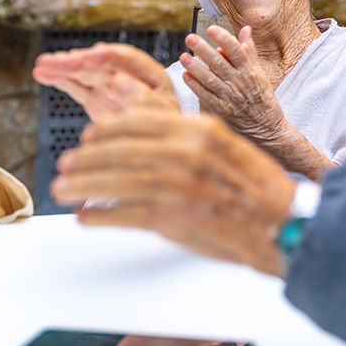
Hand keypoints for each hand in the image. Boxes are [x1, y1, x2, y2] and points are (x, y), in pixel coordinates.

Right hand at [33, 43, 178, 120]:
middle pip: (99, 64)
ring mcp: (111, 87)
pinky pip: (77, 87)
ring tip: (41, 65)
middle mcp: (128, 76)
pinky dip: (60, 81)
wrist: (169, 151)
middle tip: (53, 62)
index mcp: (151, 75)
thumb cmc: (173, 131)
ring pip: (84, 74)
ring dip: (62, 68)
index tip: (87, 55)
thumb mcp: (166, 117)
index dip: (106, 56)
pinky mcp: (98, 100)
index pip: (126, 59)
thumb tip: (118, 81)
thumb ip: (144, 101)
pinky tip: (42, 73)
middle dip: (76, 62)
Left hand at [51, 108, 295, 275]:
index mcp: (197, 129)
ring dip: (82, 186)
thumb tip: (143, 132)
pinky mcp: (173, 218)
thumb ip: (184, 136)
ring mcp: (177, 185)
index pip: (136, 120)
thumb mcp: (224, 144)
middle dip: (84, 159)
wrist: (283, 224)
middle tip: (64, 165)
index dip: (106, 129)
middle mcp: (184, 152)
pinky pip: (124, 214)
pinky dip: (100, 216)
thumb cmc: (256, 188)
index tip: (87, 137)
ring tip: (62, 189)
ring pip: (114, 181)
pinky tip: (85, 217)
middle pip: (118, 150)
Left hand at [181, 25, 289, 145]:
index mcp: (249, 71)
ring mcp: (230, 97)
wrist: (268, 129)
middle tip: (190, 38)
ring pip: (210, 79)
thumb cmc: (263, 99)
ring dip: (195, 67)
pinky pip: (206, 96)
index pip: (236, 51)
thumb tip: (246, 29)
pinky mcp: (222, 110)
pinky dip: (196, 86)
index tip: (212, 29)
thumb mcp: (261, 73)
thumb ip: (250, 51)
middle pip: (219, 63)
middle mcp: (239, 83)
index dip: (224, 39)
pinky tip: (186, 76)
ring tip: (183, 56)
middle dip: (203, 49)